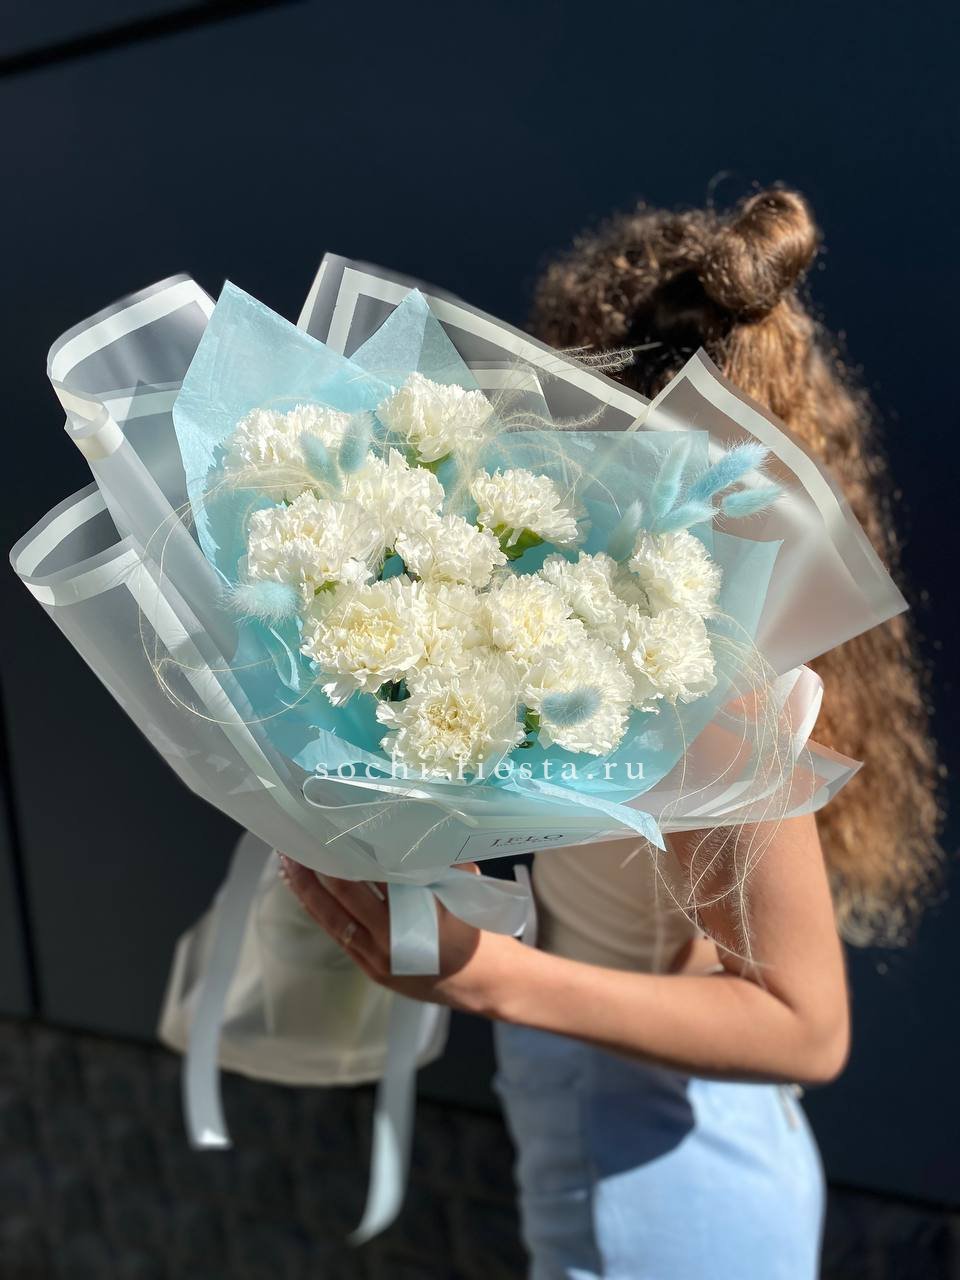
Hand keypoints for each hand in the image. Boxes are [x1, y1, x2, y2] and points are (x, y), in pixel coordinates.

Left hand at [277, 854, 515, 1016]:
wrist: (482, 981)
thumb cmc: (474, 929)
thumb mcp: (462, 890)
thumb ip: (437, 862)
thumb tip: (416, 825)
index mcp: (410, 923)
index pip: (365, 882)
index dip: (340, 857)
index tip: (324, 832)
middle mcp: (386, 943)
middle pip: (338, 901)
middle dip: (312, 871)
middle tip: (292, 842)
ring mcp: (375, 959)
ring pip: (330, 921)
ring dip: (307, 892)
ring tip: (288, 864)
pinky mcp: (370, 969)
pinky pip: (338, 935)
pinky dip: (321, 911)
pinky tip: (307, 892)